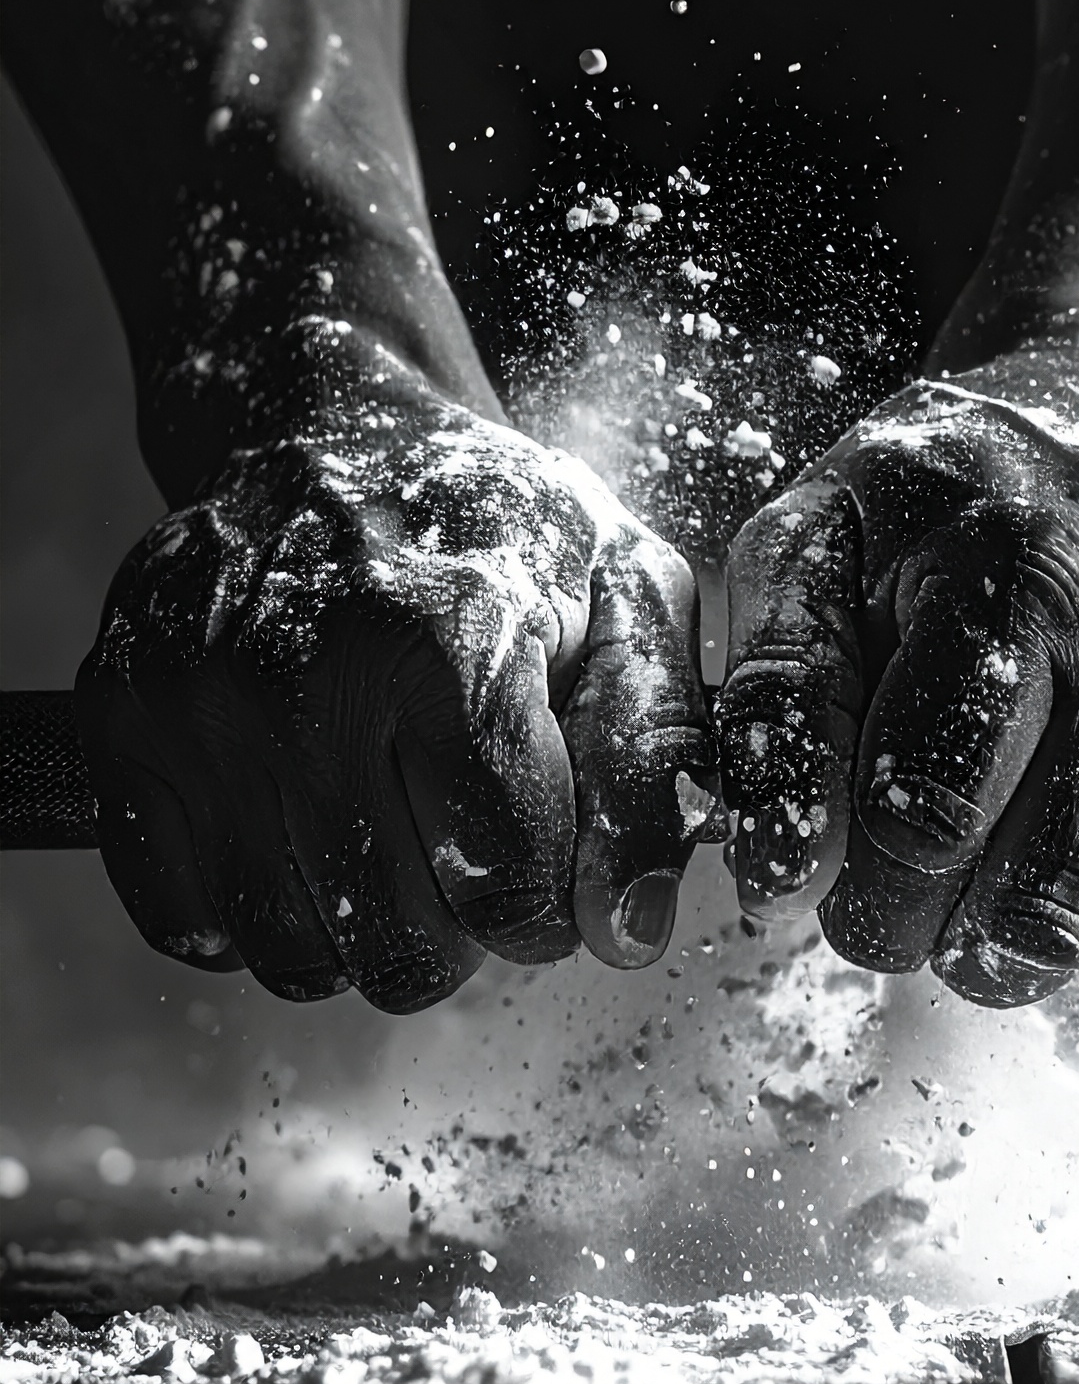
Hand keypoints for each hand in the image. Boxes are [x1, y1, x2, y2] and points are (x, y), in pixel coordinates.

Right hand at [76, 388, 714, 1008]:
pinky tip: (295, 840)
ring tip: (387, 841)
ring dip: (355, 935)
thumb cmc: (501, 530)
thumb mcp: (629, 602)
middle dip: (456, 929)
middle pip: (399, 945)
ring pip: (292, 953)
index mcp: (449, 640)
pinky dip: (247, 917)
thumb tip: (627, 933)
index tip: (542, 850)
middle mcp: (306, 674)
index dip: (545, 903)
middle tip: (462, 847)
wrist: (333, 429)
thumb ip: (652, 765)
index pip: (508, 886)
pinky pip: (182, 919)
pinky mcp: (121, 717)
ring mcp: (198, 700)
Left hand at [718, 372, 1078, 1000]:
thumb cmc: (926, 506)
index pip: (926, 814)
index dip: (855, 888)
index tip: (827, 879)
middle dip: (921, 929)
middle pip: (1019, 891)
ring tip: (968, 873)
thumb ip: (778, 701)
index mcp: (1009, 570)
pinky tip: (1065, 877)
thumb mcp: (809, 546)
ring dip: (1007, 940)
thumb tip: (782, 876)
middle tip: (893, 888)